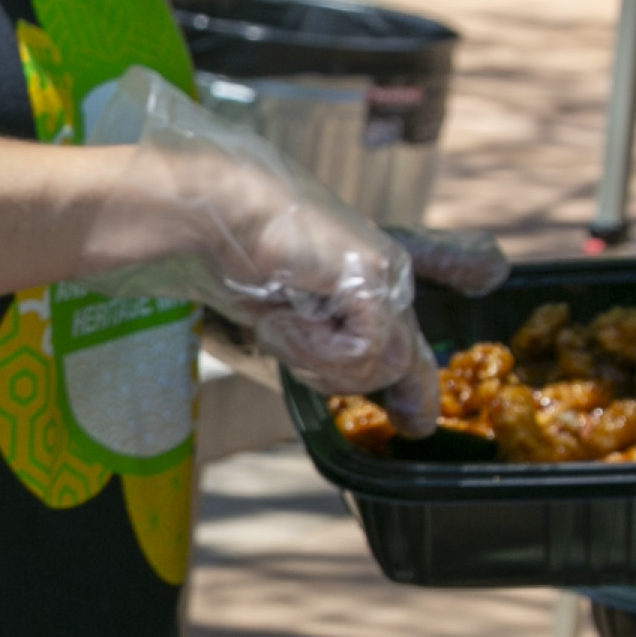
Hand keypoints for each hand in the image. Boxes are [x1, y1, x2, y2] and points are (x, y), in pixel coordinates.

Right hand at [101, 91, 429, 411]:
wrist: (219, 214)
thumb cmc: (241, 260)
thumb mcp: (292, 321)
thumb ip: (334, 353)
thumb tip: (392, 411)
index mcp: (376, 280)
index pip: (411, 349)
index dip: (415, 391)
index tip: (415, 423)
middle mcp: (392, 276)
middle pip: (398, 367)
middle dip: (334, 370)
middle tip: (286, 325)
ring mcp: (388, 276)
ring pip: (378, 368)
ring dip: (316, 358)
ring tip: (282, 312)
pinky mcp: (375, 279)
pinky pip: (362, 351)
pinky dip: (314, 346)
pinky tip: (287, 311)